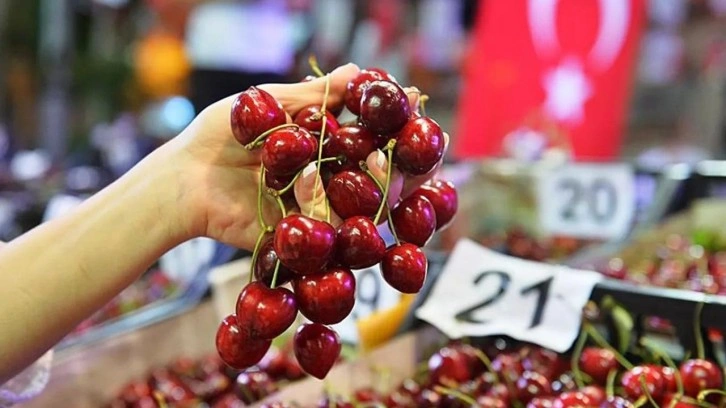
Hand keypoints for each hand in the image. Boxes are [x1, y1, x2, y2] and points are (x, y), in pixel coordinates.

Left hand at [167, 63, 443, 249]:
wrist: (183, 179)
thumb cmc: (219, 135)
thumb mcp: (267, 104)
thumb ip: (313, 95)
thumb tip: (359, 71)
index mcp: (322, 143)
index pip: (371, 135)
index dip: (396, 124)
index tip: (415, 106)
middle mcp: (326, 176)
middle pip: (378, 175)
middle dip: (403, 164)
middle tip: (417, 152)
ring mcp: (315, 207)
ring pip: (363, 206)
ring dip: (380, 187)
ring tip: (385, 166)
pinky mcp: (301, 235)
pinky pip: (330, 231)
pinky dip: (332, 210)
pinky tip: (321, 186)